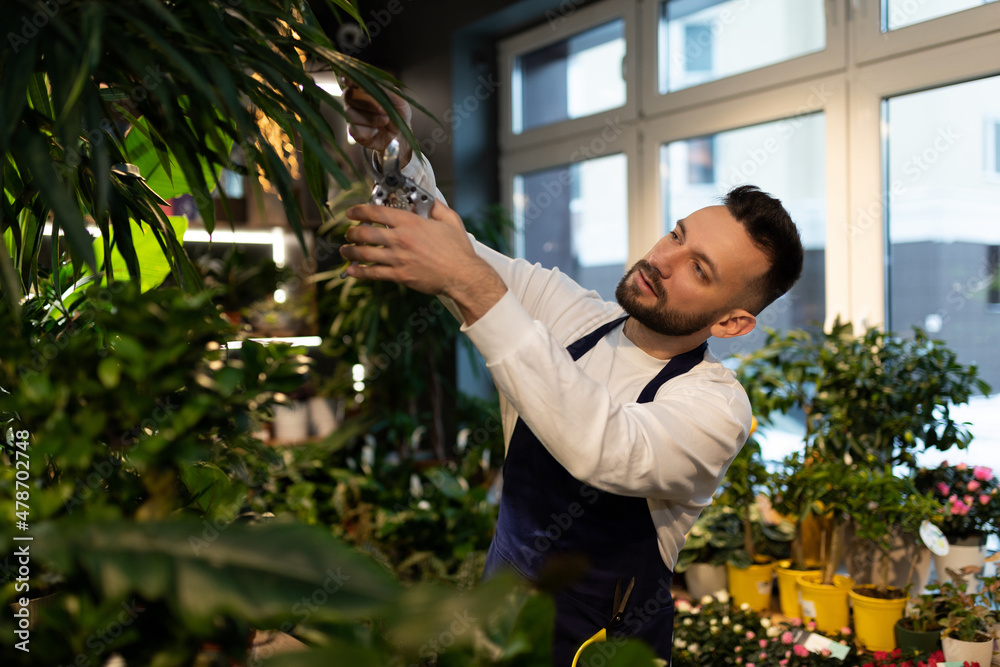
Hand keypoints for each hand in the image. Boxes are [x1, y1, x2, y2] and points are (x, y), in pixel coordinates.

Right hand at [339, 76, 412, 160]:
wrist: (400, 135)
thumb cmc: (398, 112)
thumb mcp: (398, 99)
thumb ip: (384, 89)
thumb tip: (370, 82)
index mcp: (362, 87)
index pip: (348, 78)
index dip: (346, 78)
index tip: (348, 81)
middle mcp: (353, 100)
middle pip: (348, 95)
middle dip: (368, 103)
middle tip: (383, 110)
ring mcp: (351, 116)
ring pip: (350, 113)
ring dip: (370, 118)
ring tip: (385, 120)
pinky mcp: (353, 131)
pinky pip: (354, 129)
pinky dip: (368, 131)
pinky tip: (376, 131)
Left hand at [339, 200, 507, 323]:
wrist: (462, 275)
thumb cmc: (458, 250)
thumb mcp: (450, 221)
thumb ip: (436, 207)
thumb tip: (428, 199)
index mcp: (410, 223)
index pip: (376, 212)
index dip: (359, 211)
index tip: (352, 212)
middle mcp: (400, 239)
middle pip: (365, 233)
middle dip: (352, 232)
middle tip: (348, 232)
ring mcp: (398, 258)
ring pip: (365, 253)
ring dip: (350, 251)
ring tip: (344, 250)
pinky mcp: (399, 275)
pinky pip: (373, 273)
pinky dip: (359, 272)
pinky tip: (351, 270)